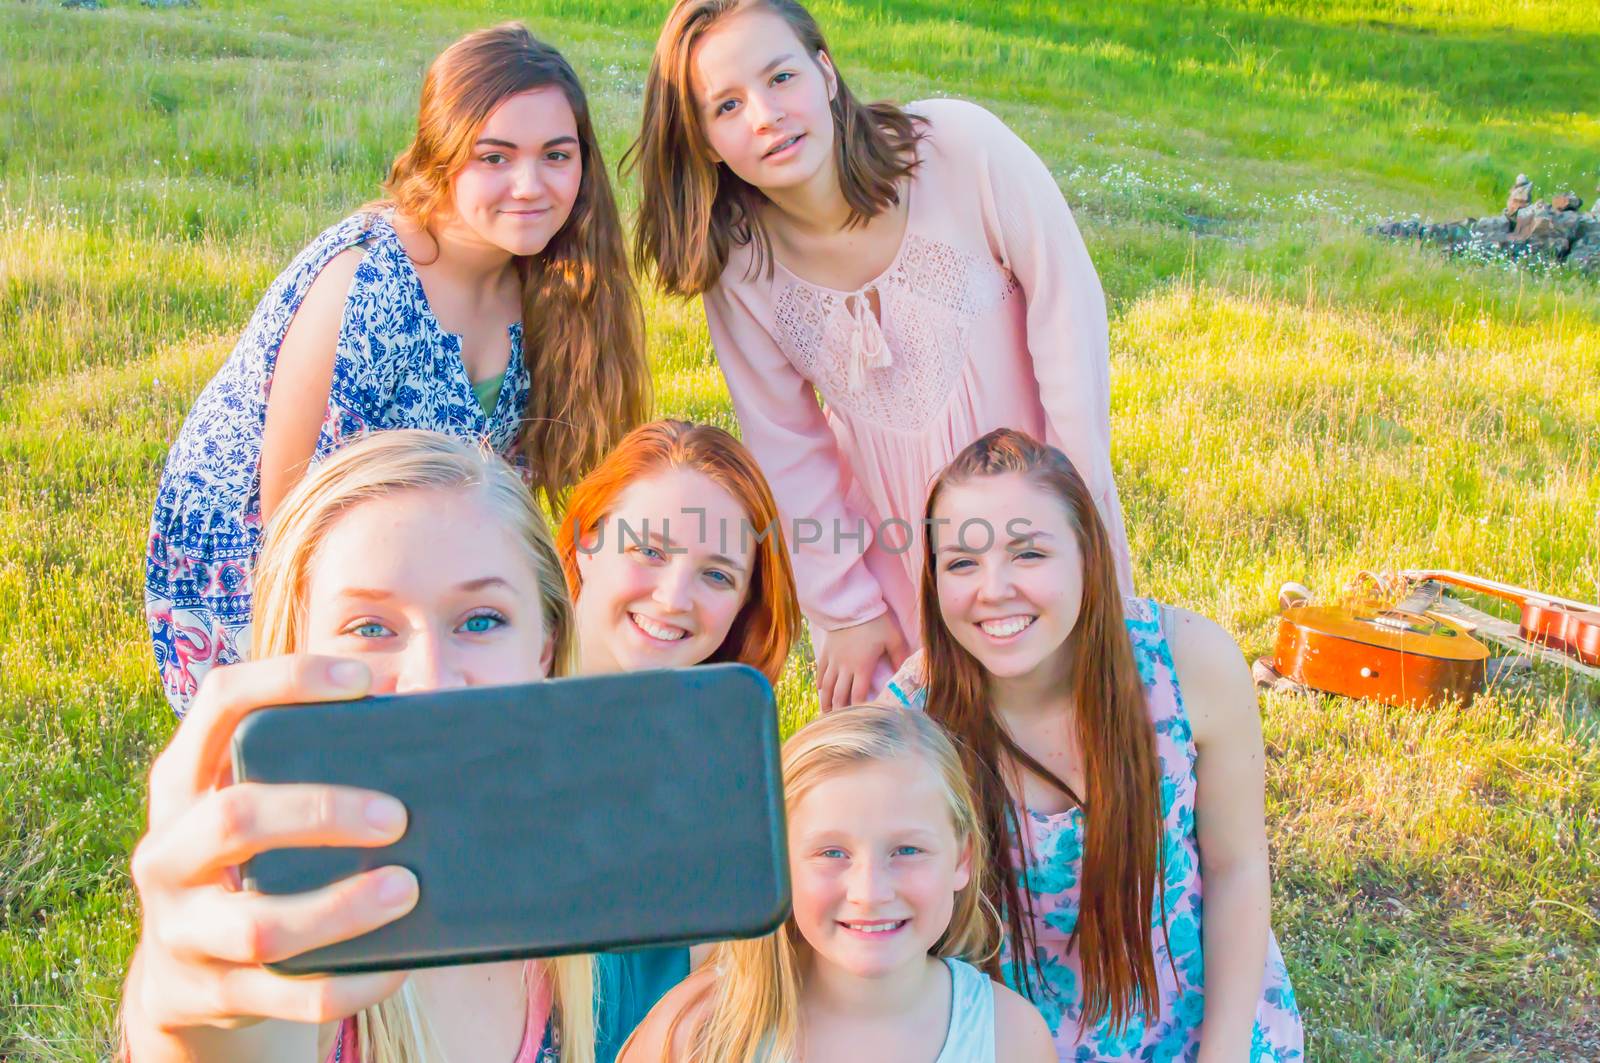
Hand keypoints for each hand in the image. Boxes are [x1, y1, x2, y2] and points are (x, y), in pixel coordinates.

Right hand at [123, 655, 418, 1052]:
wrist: (182, 977)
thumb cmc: (246, 861)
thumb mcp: (250, 802)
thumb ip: (307, 761)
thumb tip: (416, 712)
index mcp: (181, 782)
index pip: (219, 702)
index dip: (289, 680)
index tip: (362, 680)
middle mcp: (168, 851)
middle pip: (234, 818)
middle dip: (323, 812)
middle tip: (399, 818)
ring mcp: (182, 929)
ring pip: (260, 925)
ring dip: (342, 908)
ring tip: (407, 889)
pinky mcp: (212, 992)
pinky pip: (289, 994)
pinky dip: (352, 980)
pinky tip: (400, 962)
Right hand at [816, 612, 908, 712]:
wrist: (851, 603)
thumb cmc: (875, 621)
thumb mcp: (894, 638)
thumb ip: (900, 657)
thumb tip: (905, 673)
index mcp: (862, 667)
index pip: (858, 696)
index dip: (857, 710)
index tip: (858, 720)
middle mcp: (845, 667)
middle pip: (840, 695)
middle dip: (839, 710)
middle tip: (838, 723)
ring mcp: (833, 660)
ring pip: (827, 686)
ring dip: (827, 701)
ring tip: (826, 712)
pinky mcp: (826, 650)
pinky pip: (821, 671)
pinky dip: (821, 683)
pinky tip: (821, 689)